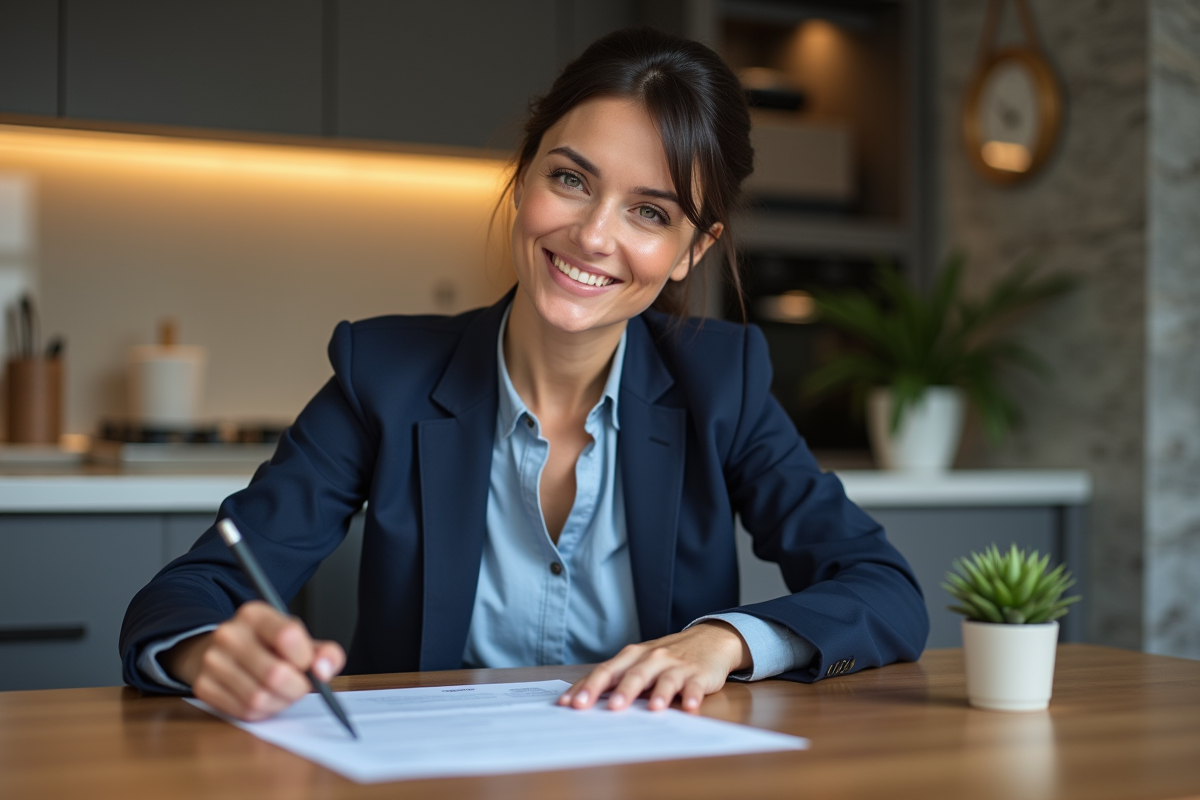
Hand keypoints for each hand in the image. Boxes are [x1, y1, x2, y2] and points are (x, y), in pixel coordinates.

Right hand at [160, 600, 345, 721]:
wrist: (224, 651)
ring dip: (280, 702)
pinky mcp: (203, 686)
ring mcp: (212, 660)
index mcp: (255, 614)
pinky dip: (262, 712)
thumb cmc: (268, 646)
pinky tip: (264, 699)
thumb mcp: (298, 639)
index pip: (288, 635)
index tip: (309, 665)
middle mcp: (229, 633)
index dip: (306, 658)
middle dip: (296, 688)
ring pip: (259, 698)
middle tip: (299, 685)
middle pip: (275, 674)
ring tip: (282, 692)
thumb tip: (324, 670)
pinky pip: (243, 712)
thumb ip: (323, 652)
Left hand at [557, 621, 750, 713]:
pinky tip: (690, 707)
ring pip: (664, 679)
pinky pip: (694, 686)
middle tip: (611, 708)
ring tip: (654, 709)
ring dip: (659, 694)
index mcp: (631, 657)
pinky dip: (692, 696)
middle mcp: (651, 658)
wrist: (709, 639)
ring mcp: (675, 666)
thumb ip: (616, 679)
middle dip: (622, 691)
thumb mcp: (639, 663)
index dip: (587, 687)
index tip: (569, 704)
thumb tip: (582, 700)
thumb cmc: (666, 657)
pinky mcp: (698, 674)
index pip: (605, 671)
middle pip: (633, 674)